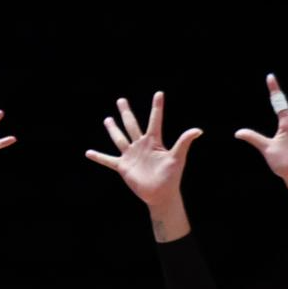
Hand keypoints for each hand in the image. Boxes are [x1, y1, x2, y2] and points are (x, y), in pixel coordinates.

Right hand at [86, 92, 202, 207]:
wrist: (161, 195)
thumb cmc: (172, 177)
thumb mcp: (178, 157)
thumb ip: (184, 142)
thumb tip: (198, 130)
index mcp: (154, 141)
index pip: (155, 120)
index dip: (157, 107)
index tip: (159, 93)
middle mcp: (141, 145)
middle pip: (132, 125)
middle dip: (126, 112)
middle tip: (121, 100)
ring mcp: (131, 155)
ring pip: (120, 138)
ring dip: (113, 129)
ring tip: (107, 119)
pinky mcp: (123, 167)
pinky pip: (108, 160)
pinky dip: (98, 157)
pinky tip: (88, 152)